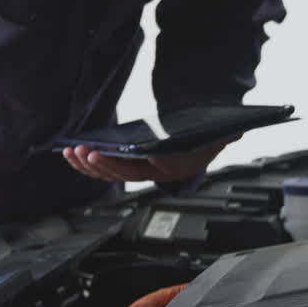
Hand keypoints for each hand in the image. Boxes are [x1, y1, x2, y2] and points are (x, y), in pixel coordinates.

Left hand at [62, 137, 235, 182]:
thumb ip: (225, 134)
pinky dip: (86, 163)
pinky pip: (102, 170)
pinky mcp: (124, 165)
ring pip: (109, 175)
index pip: (155, 167)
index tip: (124, 154)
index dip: (137, 163)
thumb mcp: (219, 134)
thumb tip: (235, 131)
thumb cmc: (204, 135)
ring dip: (88, 166)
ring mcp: (137, 171)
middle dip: (104, 165)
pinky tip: (72, 153)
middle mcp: (154, 174)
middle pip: (125, 174)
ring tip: (73, 151)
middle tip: (88, 152)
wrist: (199, 138)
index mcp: (174, 167)